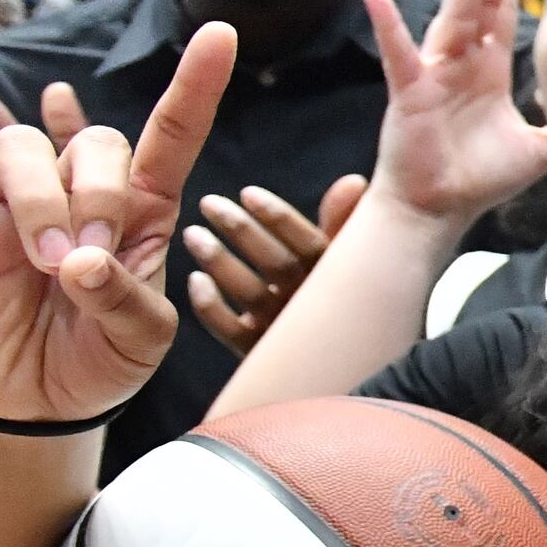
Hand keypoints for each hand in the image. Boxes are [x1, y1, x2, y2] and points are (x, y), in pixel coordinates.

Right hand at [0, 20, 230, 424]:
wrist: (39, 403)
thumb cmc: (102, 361)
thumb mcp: (141, 340)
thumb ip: (122, 299)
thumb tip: (79, 261)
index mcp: (144, 211)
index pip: (172, 134)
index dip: (194, 86)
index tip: (221, 35)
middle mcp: (80, 191)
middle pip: (90, 144)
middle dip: (93, 196)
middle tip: (81, 262)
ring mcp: (16, 199)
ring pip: (18, 151)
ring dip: (35, 197)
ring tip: (42, 259)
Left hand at [185, 176, 366, 355]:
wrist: (337, 365)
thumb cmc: (344, 299)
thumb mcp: (351, 260)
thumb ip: (345, 222)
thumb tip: (354, 181)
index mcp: (341, 278)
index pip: (310, 245)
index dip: (279, 218)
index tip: (248, 193)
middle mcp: (314, 305)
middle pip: (277, 265)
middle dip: (242, 231)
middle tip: (209, 203)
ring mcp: (285, 332)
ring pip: (251, 295)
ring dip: (219, 261)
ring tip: (192, 234)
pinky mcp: (259, 354)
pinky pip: (232, 332)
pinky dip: (211, 307)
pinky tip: (195, 281)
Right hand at [372, 0, 546, 228]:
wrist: (437, 209)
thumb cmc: (479, 179)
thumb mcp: (541, 152)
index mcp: (488, 73)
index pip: (502, 17)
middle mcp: (459, 65)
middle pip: (478, 6)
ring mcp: (432, 75)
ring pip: (451, 20)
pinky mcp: (409, 93)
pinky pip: (398, 55)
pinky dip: (388, 27)